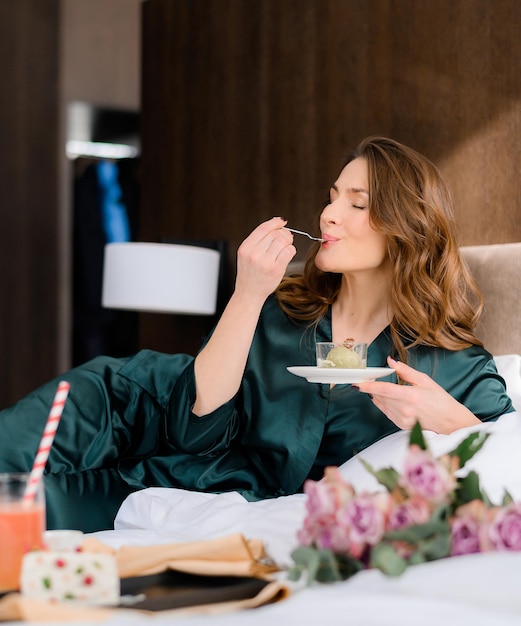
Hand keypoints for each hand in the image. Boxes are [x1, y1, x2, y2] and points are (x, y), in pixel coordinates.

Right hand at [235, 217, 295, 302]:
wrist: (249, 293)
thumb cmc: (249, 273)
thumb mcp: (247, 254)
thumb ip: (259, 240)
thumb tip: (278, 224)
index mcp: (245, 247)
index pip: (263, 228)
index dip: (275, 222)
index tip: (282, 221)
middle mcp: (254, 254)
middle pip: (275, 234)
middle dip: (284, 233)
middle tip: (286, 237)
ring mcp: (265, 262)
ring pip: (283, 241)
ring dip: (288, 241)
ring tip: (286, 246)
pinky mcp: (276, 269)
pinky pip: (289, 251)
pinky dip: (291, 250)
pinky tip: (287, 254)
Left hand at [354, 357, 479, 433]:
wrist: (451, 423)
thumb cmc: (441, 401)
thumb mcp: (425, 381)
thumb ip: (405, 371)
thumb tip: (391, 361)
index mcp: (410, 396)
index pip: (383, 389)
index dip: (368, 386)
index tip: (357, 382)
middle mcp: (404, 409)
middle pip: (380, 397)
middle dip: (372, 388)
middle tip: (368, 379)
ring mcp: (402, 420)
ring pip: (382, 405)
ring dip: (378, 396)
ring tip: (381, 389)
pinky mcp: (401, 426)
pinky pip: (386, 413)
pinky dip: (384, 404)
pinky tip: (388, 399)